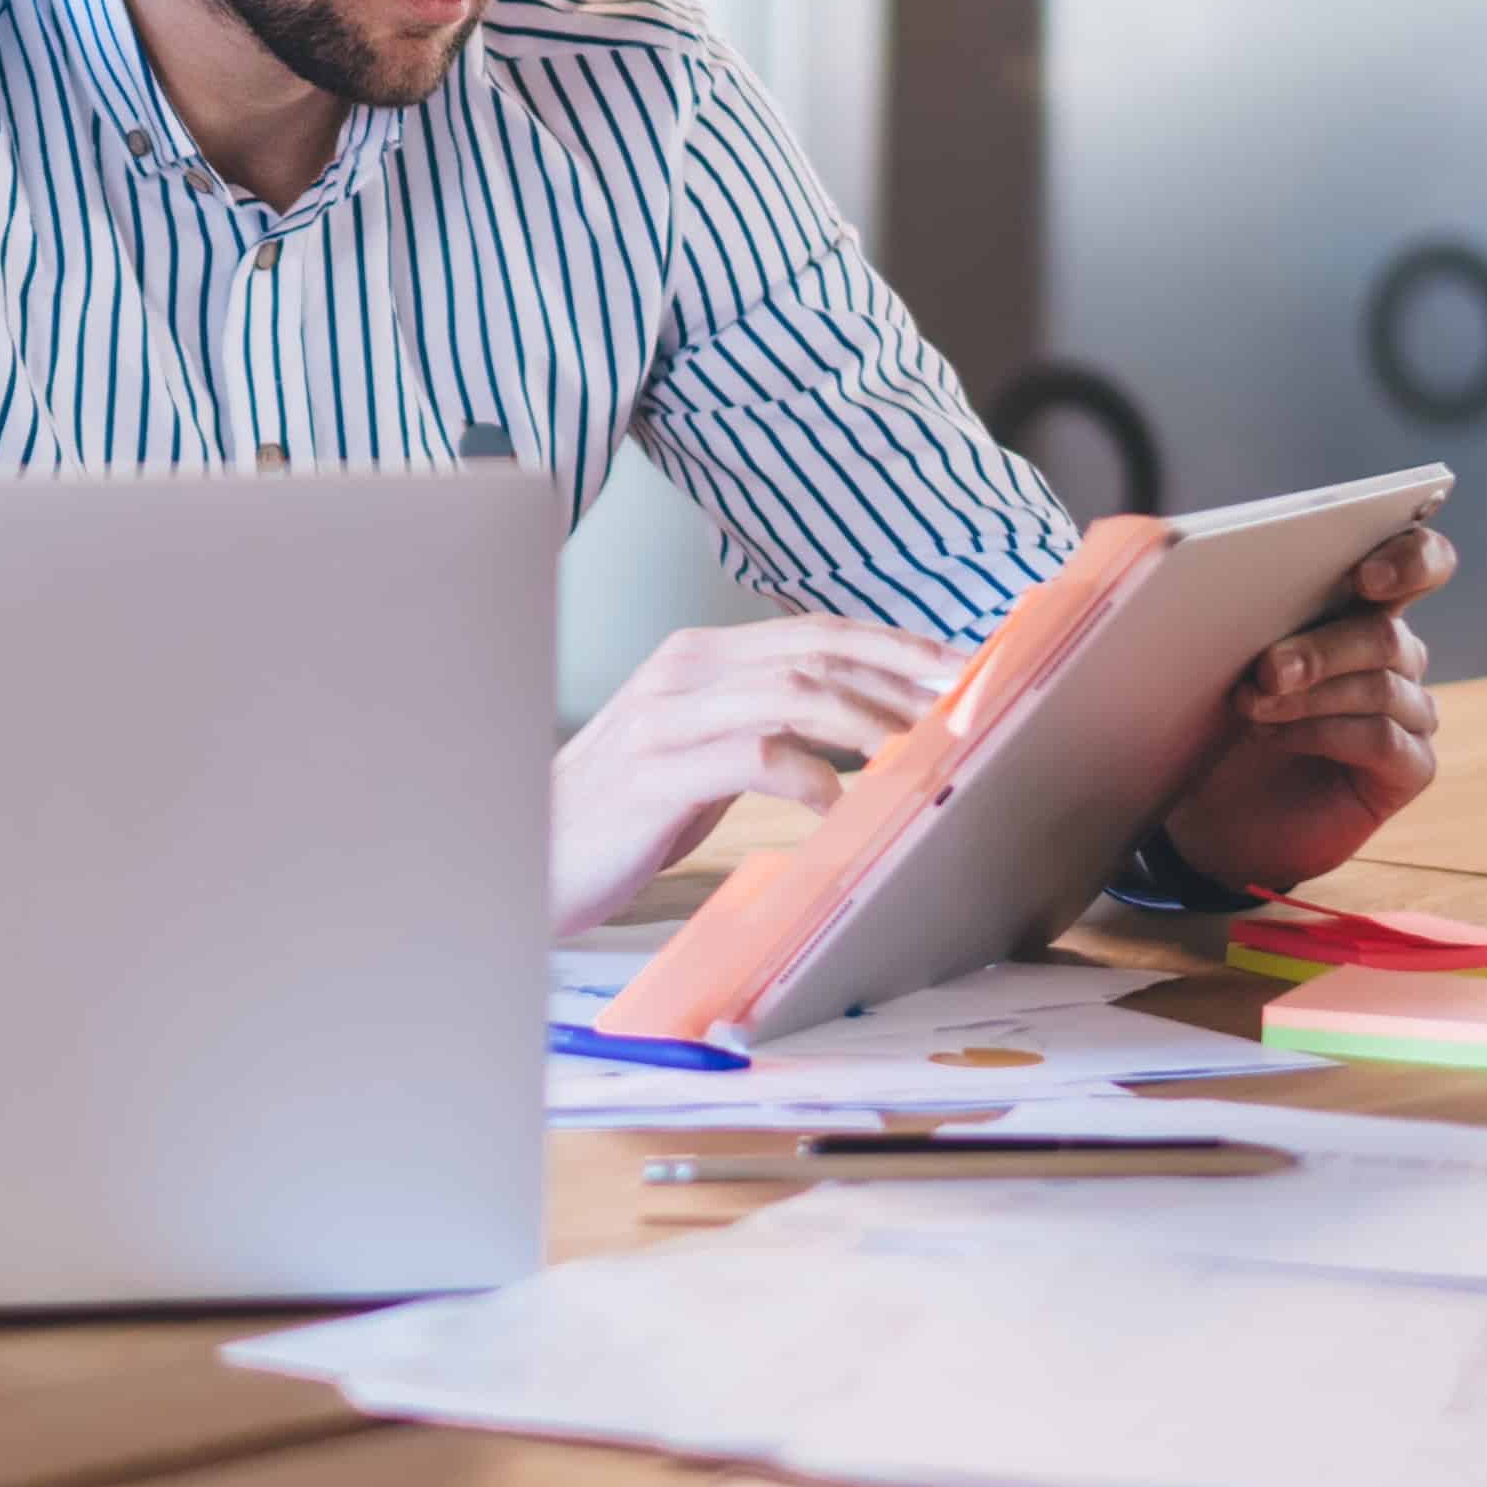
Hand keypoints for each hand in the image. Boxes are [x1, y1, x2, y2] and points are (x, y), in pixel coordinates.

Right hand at [550, 611, 964, 935]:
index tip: (960, 671)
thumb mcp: (695, 758)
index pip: (814, 632)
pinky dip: (810, 777)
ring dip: (871, 723)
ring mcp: (663, 719)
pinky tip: (840, 806)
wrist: (518, 854)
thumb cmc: (616, 817)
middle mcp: (681, 673)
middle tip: (969, 706)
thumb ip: (760, 731)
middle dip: (902, 677)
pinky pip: (752, 757)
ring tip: (921, 754)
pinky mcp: (652, 775)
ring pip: (793, 694)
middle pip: (816, 652)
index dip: (893, 645)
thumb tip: (859, 735)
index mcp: (696, 660)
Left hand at [1151, 521, 1455, 899]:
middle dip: (1324, 646)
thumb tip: (1185, 563)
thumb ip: (1221, 609)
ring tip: (1250, 706)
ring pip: (1382, 684)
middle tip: (1266, 668)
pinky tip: (1278, 737)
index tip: (1365, 576)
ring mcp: (1408, 711)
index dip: (1408, 559)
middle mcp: (1394, 654)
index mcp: (1357, 608)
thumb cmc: (1218, 724)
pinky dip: (1327, 734)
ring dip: (1310, 694)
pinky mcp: (1407, 767)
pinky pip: (1385, 739)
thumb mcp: (1212, 662)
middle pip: (1386, 632)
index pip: (1418, 562)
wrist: (1214, 819)